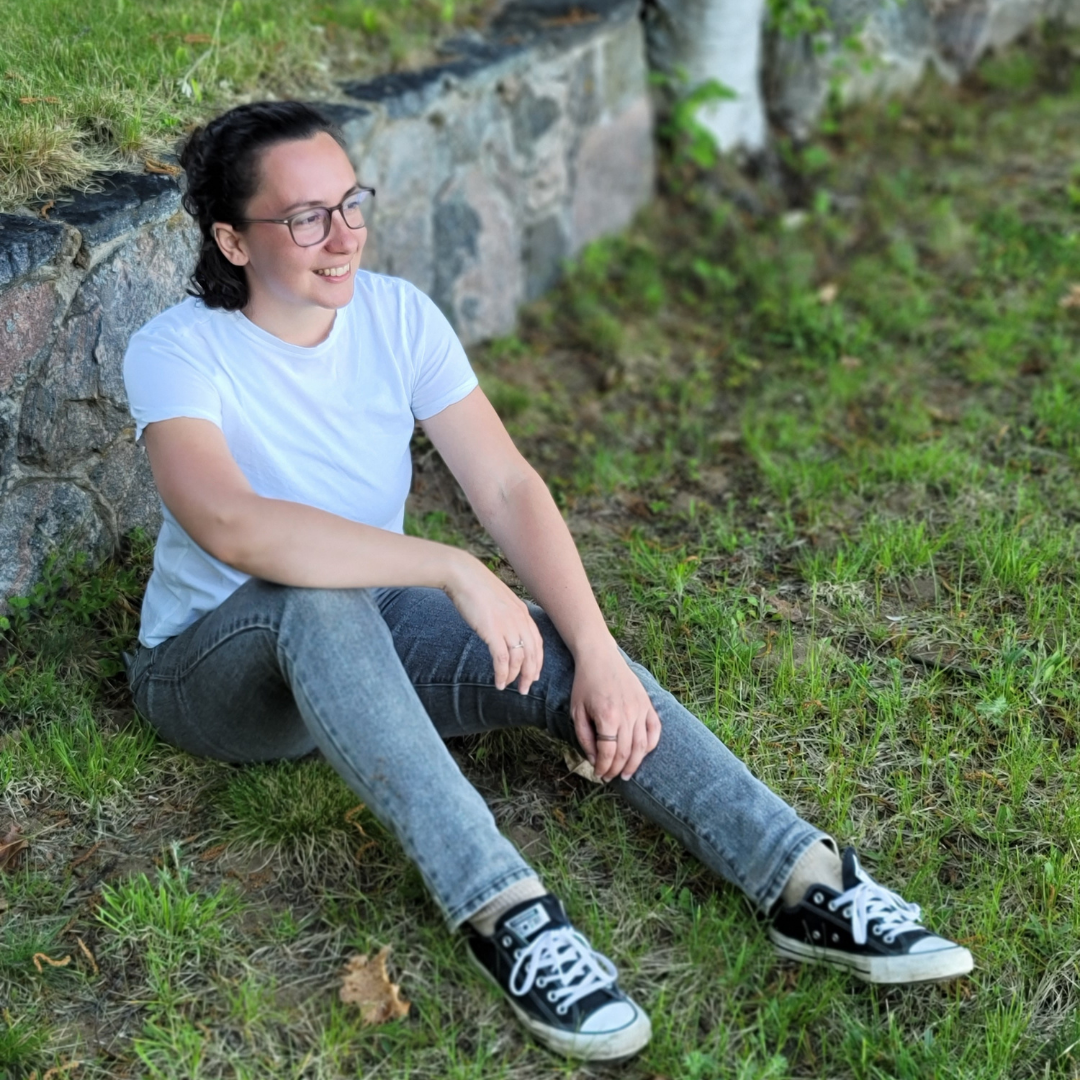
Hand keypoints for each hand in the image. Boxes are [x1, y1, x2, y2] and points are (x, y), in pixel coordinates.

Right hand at [442, 552, 543, 693]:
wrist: (463, 575)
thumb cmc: (477, 586)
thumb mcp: (499, 600)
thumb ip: (506, 615)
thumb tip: (504, 629)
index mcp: (523, 612)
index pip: (538, 642)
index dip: (537, 661)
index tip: (534, 675)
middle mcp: (519, 620)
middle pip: (532, 654)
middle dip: (530, 675)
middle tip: (525, 689)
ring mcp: (507, 626)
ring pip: (519, 659)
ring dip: (515, 677)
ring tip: (508, 687)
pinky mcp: (492, 631)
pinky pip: (502, 659)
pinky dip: (502, 674)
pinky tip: (499, 682)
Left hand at [570, 642, 660, 780]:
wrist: (600, 657)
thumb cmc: (585, 684)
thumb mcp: (577, 711)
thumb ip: (584, 738)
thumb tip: (594, 759)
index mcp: (607, 716)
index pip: (609, 753)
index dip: (603, 767)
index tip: (598, 774)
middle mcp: (627, 714)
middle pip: (626, 752)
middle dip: (617, 769)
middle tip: (609, 777)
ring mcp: (640, 709)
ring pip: (642, 746)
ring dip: (635, 764)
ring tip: (626, 774)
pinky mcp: (648, 704)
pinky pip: (655, 730)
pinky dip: (651, 745)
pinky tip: (642, 754)